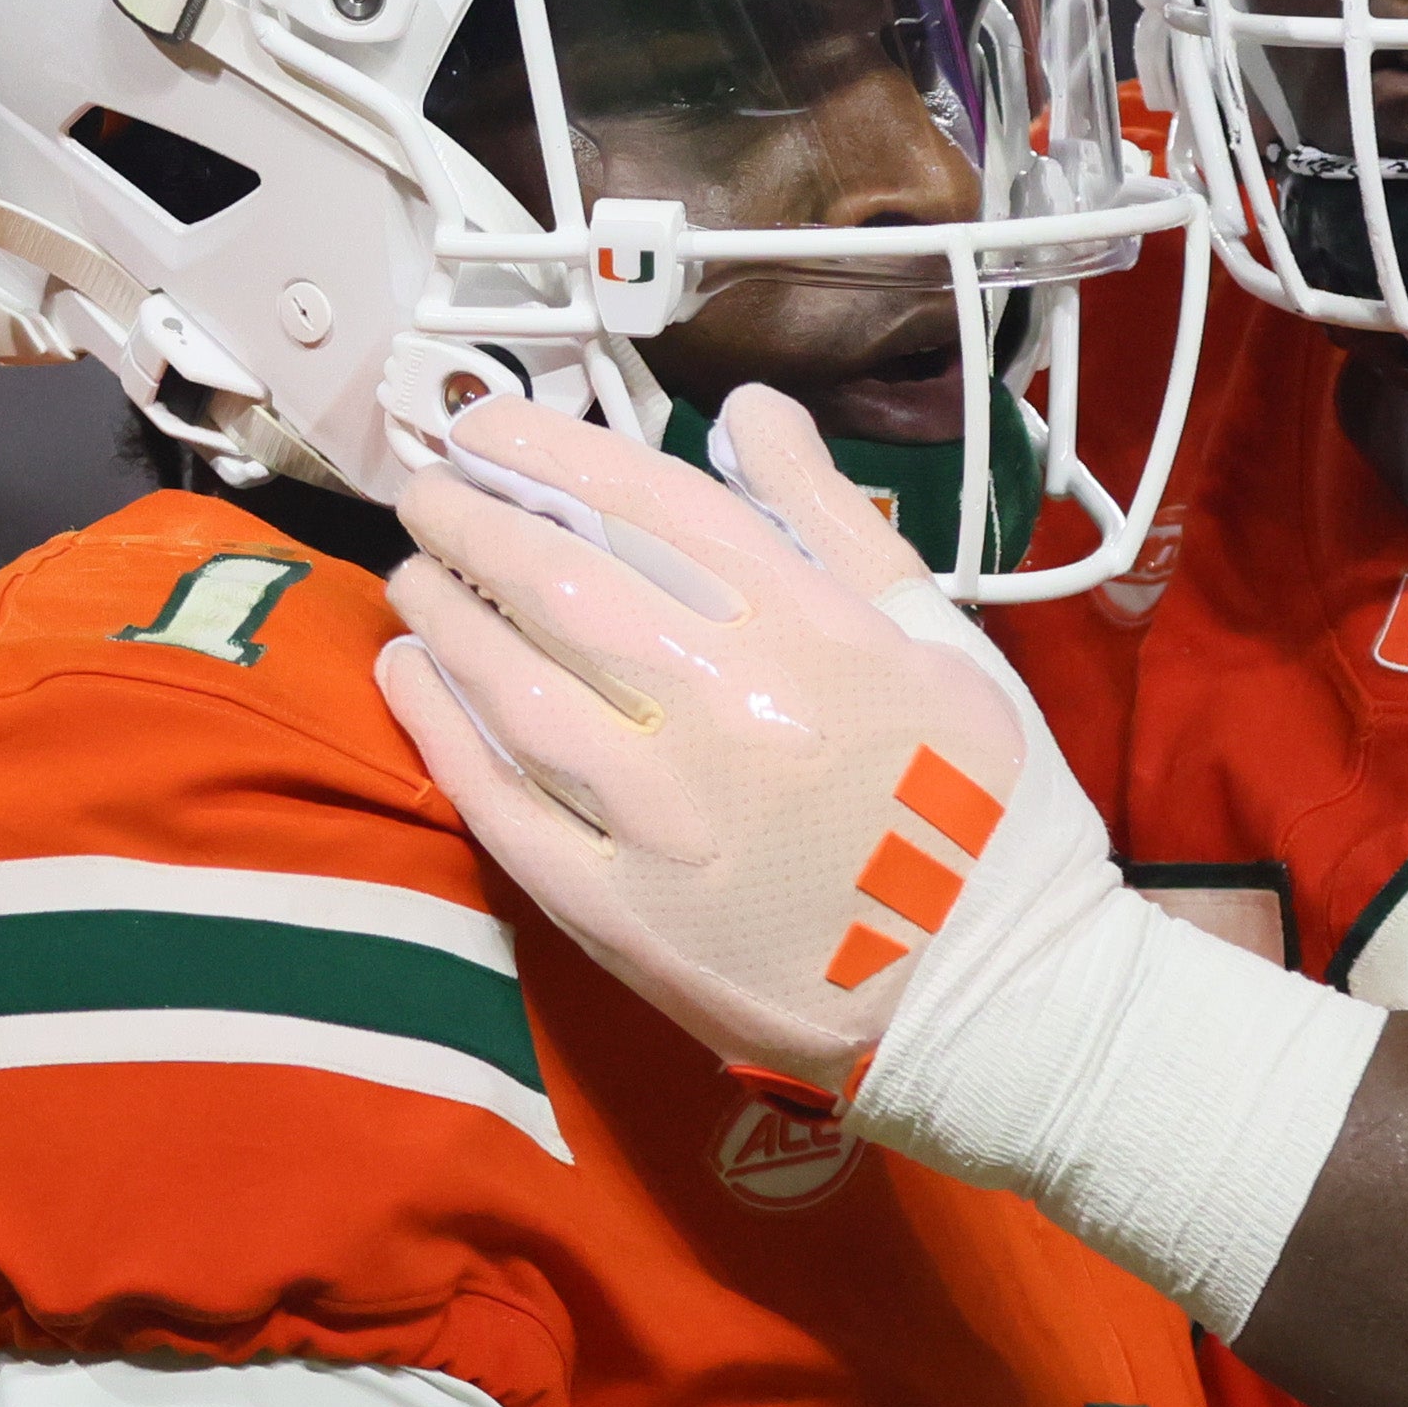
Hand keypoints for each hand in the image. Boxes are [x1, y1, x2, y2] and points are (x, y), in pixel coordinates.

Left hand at [376, 389, 1113, 1102]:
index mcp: (818, 633)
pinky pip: (509, 806)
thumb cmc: (977, 807)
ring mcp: (671, 818)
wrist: (995, 994)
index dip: (551, 449)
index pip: (651, 505)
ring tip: (414, 580)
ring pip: (520, 687)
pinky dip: (447, 730)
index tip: (488, 427)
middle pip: (565, 582)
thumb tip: (747, 411)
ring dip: (447, 618)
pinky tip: (412, 676)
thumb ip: (835, 517)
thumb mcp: (940, 638)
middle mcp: (733, 710)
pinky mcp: (626, 914)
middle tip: (427, 494)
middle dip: (474, 522)